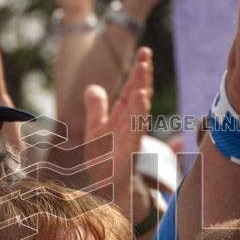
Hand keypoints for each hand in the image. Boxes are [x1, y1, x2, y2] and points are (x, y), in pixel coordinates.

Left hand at [83, 48, 152, 222]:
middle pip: (138, 94)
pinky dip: (139, 113)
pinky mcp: (129, 150)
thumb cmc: (105, 159)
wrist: (108, 187)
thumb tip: (93, 87)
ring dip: (142, 89)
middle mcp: (131, 123)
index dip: (138, 71)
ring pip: (139, 109)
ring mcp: (132, 136)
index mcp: (124, 116)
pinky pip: (136, 128)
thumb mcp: (95, 129)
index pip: (132, 88)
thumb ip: (96, 109)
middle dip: (142, 74)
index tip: (144, 51)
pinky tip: (141, 98)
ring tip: (143, 70)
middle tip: (146, 53)